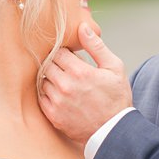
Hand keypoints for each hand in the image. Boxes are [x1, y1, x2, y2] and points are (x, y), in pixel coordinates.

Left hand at [38, 24, 131, 143]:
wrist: (114, 131)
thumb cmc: (117, 98)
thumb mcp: (114, 68)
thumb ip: (96, 47)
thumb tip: (82, 27)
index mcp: (80, 72)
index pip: (58, 52)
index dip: (64, 53)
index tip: (71, 59)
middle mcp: (65, 86)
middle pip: (47, 65)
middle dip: (56, 65)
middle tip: (68, 71)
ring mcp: (57, 102)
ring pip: (42, 81)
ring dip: (51, 79)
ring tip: (66, 84)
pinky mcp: (53, 115)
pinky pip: (41, 97)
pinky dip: (48, 94)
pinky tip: (61, 96)